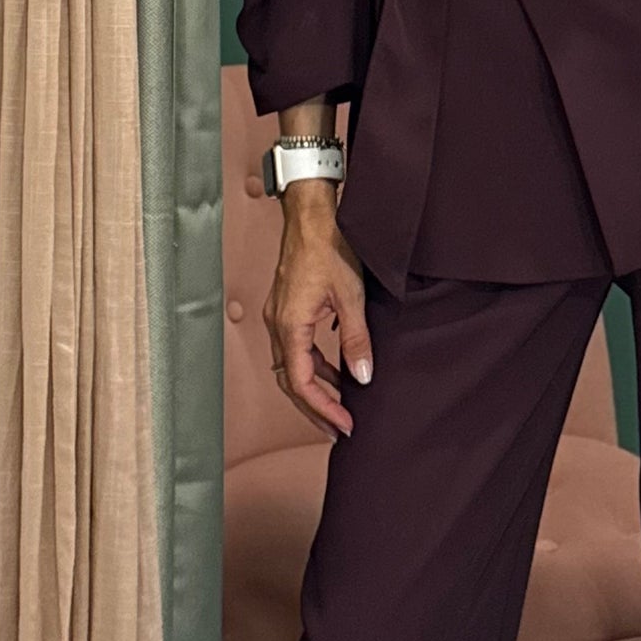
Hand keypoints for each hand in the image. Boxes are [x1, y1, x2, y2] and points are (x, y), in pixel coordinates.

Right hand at [266, 190, 372, 440]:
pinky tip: (335, 367)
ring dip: (314, 386)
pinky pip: (295, 346)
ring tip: (340, 404)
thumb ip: (356, 340)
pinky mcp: (286, 305)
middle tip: (339, 428)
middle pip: (290, 380)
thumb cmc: (329, 246)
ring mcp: (279, 314)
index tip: (344, 425)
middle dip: (315, 408)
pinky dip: (313, 363)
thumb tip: (363, 377)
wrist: (312, 212)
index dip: (322, 409)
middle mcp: (277, 323)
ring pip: (291, 364)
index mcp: (290, 325)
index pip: (301, 383)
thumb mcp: (351, 296)